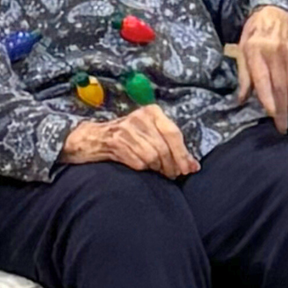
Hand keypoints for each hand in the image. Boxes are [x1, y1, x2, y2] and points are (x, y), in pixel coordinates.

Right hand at [61, 104, 198, 176]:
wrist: (93, 138)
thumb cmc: (127, 137)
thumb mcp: (149, 132)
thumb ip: (170, 145)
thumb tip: (193, 166)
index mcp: (152, 112)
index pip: (174, 133)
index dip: (183, 154)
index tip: (190, 169)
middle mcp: (140, 117)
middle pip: (164, 147)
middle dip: (171, 165)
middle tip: (173, 175)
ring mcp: (127, 129)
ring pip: (152, 156)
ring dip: (157, 169)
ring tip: (158, 172)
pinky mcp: (116, 142)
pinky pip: (138, 162)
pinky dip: (142, 168)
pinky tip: (142, 168)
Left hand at [235, 6, 287, 131]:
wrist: (276, 14)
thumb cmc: (255, 34)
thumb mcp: (242, 50)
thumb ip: (244, 76)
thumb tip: (241, 101)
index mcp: (256, 50)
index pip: (264, 78)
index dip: (268, 98)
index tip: (271, 115)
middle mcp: (276, 52)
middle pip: (281, 86)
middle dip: (282, 110)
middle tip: (282, 128)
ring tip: (287, 117)